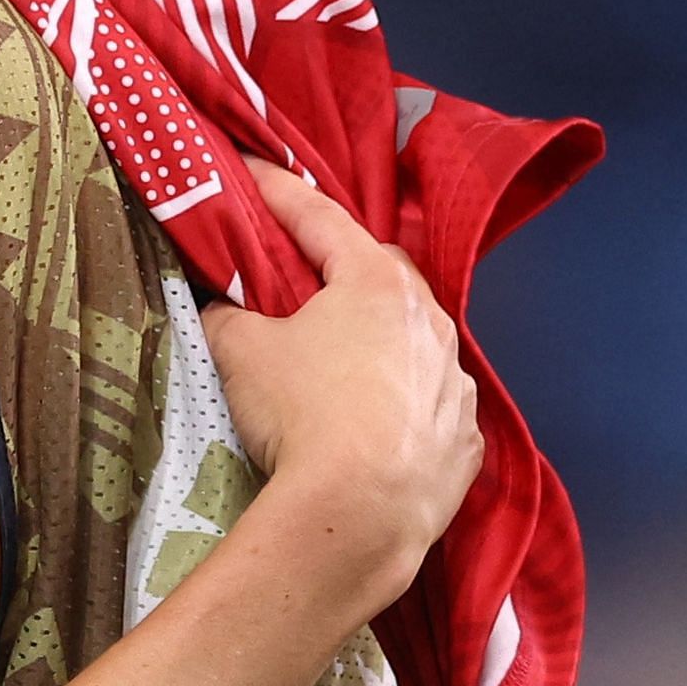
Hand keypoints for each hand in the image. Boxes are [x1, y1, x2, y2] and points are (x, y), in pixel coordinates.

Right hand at [198, 161, 481, 614]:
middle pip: (382, 274)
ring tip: (343, 359)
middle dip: (344, 266)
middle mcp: (430, 323)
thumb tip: (221, 311)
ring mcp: (455, 383)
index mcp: (377, 284)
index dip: (280, 192)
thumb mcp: (241, 353)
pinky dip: (406, 403)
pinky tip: (380, 423)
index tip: (253, 171)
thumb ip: (225, 317)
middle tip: (304, 273)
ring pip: (416, 341)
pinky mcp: (464, 440)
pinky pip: (432, 404)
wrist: (359, 514)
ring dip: (382, 340)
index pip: (320, 218)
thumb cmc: (302, 415)